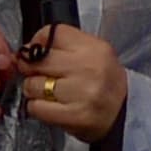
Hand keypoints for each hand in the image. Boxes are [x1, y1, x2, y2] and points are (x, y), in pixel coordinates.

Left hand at [16, 23, 126, 141]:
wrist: (125, 114)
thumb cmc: (104, 82)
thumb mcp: (94, 54)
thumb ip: (63, 46)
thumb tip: (26, 50)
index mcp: (95, 48)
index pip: (51, 34)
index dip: (39, 44)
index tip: (41, 54)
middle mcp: (90, 68)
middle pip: (37, 60)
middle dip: (33, 70)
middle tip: (44, 77)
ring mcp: (83, 93)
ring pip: (32, 85)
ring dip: (35, 91)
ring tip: (50, 94)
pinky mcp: (75, 116)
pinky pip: (36, 107)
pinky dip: (38, 108)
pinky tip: (52, 107)